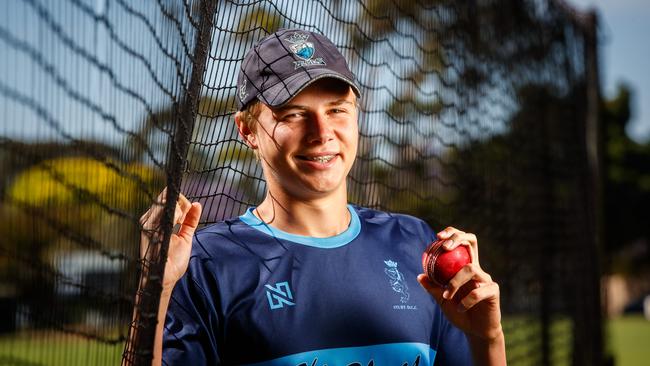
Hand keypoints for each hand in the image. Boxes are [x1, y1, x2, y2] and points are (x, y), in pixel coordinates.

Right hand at [139, 187, 201, 290]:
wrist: (164, 277)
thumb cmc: (172, 261)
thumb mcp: (184, 236)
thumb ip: (190, 220)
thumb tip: (197, 204)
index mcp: (157, 221)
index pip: (168, 201)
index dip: (181, 201)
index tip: (188, 209)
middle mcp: (151, 220)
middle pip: (168, 199)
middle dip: (181, 204)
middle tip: (184, 219)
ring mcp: (150, 223)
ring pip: (167, 203)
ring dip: (180, 208)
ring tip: (180, 223)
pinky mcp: (150, 228)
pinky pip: (164, 212)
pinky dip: (176, 212)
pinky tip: (180, 219)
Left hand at [417, 227, 502, 341]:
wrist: (475, 331)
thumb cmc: (459, 312)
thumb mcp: (442, 300)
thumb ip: (433, 287)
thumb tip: (420, 276)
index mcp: (463, 267)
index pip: (461, 242)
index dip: (452, 234)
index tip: (437, 237)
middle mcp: (476, 268)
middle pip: (471, 241)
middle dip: (457, 239)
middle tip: (444, 247)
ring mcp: (485, 279)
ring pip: (470, 268)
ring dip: (454, 282)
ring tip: (447, 295)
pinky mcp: (493, 291)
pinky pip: (478, 291)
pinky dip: (466, 301)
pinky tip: (460, 308)